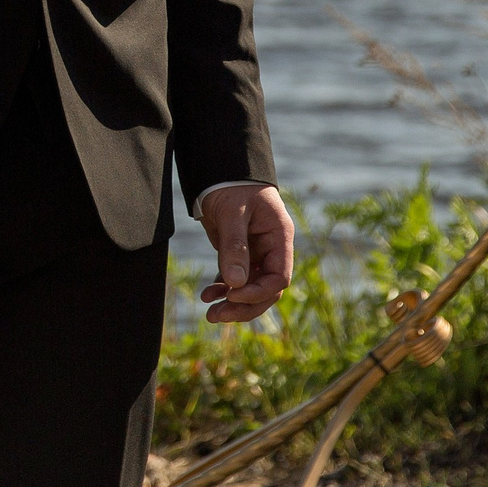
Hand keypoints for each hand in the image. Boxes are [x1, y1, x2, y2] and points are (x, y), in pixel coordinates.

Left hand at [196, 183, 293, 323]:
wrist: (219, 171)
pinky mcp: (240, 254)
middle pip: (266, 290)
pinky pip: (237, 279)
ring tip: (210, 313)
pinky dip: (224, 289)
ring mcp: (257, 253)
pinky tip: (208, 295)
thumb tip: (235, 284)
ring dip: (232, 302)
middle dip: (243, 305)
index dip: (258, 292)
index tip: (233, 295)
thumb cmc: (231, 185)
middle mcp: (272, 250)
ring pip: (251, 288)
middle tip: (217, 315)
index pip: (279, 277)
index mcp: (279, 238)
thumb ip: (235, 247)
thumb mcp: (232, 213)